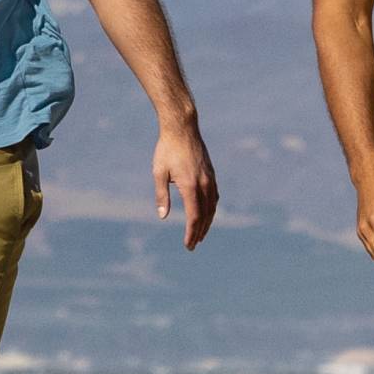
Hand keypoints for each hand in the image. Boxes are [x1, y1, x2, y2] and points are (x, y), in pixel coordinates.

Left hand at [153, 120, 218, 250]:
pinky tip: (207, 213)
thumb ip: (162, 195)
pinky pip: (214, 196)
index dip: (191, 232)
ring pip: (212, 206)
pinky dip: (211, 208)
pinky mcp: (211, 173)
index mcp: (190, 185)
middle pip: (205, 215)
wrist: (182, 128)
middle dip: (200, 232)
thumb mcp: (159, 172)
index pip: (194, 216)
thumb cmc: (167, 150)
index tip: (188, 244)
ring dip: (208, 222)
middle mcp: (204, 184)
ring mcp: (210, 178)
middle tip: (193, 245)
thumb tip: (163, 216)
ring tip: (201, 234)